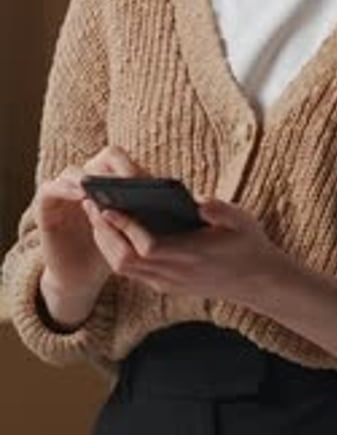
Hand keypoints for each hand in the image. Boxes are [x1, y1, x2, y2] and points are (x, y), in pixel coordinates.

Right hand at [36, 147, 146, 308]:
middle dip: (115, 171)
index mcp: (110, 180)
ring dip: (88, 178)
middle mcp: (87, 179)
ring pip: (74, 171)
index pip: (120, 159)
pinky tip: (83, 198)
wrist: (82, 274)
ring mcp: (65, 190)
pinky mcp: (47, 204)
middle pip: (99, 160)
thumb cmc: (113, 249)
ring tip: (103, 188)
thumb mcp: (135, 230)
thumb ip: (154, 213)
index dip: (133, 168)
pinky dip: (64, 188)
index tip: (147, 184)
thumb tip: (191, 207)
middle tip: (128, 184)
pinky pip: (50, 188)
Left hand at [83, 197, 286, 304]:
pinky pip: (132, 273)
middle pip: (126, 260)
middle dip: (104, 234)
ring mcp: (169, 283)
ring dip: (106, 244)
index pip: (148, 247)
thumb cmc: (248, 245)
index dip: (125, 229)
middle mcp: (175, 274)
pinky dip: (117, 253)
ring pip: (125, 269)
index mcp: (192, 256)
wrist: (259, 282)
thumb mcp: (242, 221)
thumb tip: (198, 200)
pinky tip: (114, 233)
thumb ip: (220, 210)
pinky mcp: (166, 286)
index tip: (109, 207)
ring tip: (97, 216)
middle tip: (92, 206)